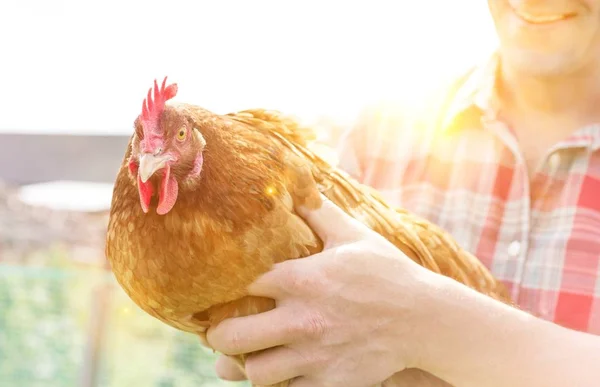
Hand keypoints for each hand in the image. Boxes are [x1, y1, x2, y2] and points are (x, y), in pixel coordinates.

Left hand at [206, 195, 439, 385]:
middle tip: (223, 332)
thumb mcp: (352, 236)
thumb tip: (298, 187)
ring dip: (250, 365)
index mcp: (300, 279)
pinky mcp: (330, 383)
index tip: (221, 294)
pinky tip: (287, 368)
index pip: (236, 285)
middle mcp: (301, 319)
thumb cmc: (387, 273)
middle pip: (230, 338)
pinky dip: (282, 383)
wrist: (425, 319)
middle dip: (219, 336)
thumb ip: (319, 212)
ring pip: (255, 374)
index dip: (222, 290)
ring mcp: (315, 356)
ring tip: (255, 353)